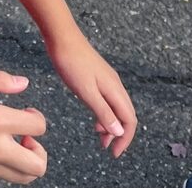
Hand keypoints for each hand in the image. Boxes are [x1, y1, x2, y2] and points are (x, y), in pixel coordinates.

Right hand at [0, 70, 47, 183]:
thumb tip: (23, 83)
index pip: (38, 127)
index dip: (37, 118)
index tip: (26, 112)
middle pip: (38, 164)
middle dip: (40, 151)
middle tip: (26, 137)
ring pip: (23, 177)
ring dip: (26, 162)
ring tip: (12, 146)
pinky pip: (1, 176)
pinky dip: (4, 165)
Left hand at [50, 36, 137, 156]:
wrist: (61, 37)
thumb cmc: (71, 63)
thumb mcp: (86, 92)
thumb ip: (103, 112)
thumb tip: (119, 132)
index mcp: (115, 89)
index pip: (130, 120)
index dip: (125, 139)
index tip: (114, 153)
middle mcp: (115, 85)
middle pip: (126, 115)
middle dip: (119, 134)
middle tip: (106, 148)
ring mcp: (107, 80)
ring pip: (116, 108)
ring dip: (111, 124)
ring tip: (99, 138)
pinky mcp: (98, 76)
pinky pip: (107, 100)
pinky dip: (104, 113)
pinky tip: (94, 118)